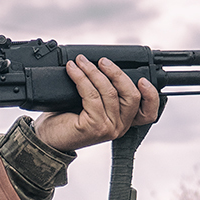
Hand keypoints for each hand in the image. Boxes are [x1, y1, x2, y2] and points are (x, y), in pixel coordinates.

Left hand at [32, 56, 160, 152]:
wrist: (48, 138)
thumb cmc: (68, 118)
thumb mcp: (93, 104)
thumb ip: (106, 91)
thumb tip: (105, 64)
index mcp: (124, 121)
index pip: (148, 113)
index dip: (151, 95)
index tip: (142, 78)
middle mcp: (120, 127)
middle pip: (132, 96)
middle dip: (117, 73)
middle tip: (102, 61)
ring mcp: (109, 128)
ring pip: (109, 92)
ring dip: (94, 71)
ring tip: (81, 61)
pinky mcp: (94, 126)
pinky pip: (91, 95)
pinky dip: (81, 78)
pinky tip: (73, 70)